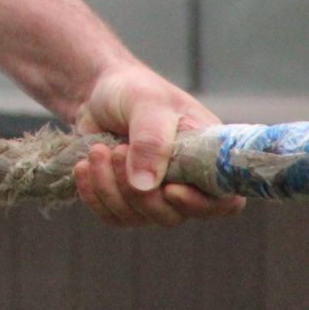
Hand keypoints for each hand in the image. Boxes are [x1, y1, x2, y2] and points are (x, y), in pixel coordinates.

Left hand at [72, 64, 244, 227]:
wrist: (97, 93)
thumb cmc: (133, 91)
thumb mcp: (147, 103)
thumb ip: (151, 141)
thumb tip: (145, 186)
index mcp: (207, 158)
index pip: (224, 202)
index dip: (200, 205)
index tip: (169, 189)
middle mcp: (187, 182)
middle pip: (172, 215)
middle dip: (137, 189)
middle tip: (117, 150)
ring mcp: (156, 194)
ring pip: (138, 218)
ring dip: (110, 187)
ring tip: (97, 150)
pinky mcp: (125, 199)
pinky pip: (112, 216)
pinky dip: (93, 195)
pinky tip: (84, 167)